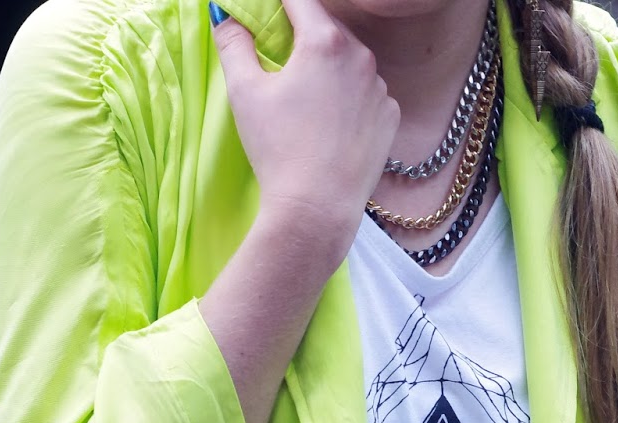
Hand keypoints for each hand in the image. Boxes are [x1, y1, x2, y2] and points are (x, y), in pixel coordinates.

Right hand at [211, 0, 398, 249]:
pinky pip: (365, 93)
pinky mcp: (389, 115)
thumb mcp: (244, 91)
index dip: (278, 5)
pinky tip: (328, 126)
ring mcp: (380, 87)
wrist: (316, 208)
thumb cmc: (278, 148)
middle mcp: (361, 56)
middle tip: (279, 61)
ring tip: (305, 104)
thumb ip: (233, 43)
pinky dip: (347, 99)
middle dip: (302, 37)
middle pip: (326, 29)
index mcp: (325, 41)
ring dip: (327, 69)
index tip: (264, 17)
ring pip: (348, 62)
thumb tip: (228, 16)